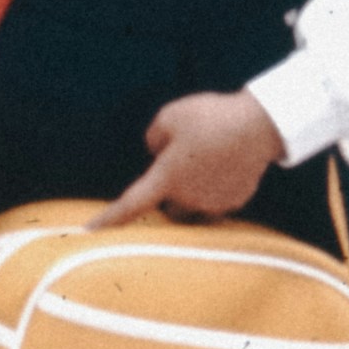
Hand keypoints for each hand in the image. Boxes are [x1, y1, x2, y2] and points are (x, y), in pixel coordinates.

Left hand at [96, 88, 285, 227]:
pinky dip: (216, 186)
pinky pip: (216, 199)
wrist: (259, 124)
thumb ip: (154, 138)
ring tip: (208, 158)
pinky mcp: (235, 201)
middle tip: (181, 160)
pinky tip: (227, 161)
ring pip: (193, 205)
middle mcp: (188, 199)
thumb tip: (158, 152)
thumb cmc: (210, 117)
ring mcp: (214, 204)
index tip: (89, 231)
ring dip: (193, 191)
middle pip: (167, 207)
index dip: (108, 219)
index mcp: (167, 179)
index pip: (130, 204)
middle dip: (168, 193)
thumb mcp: (169, 116)